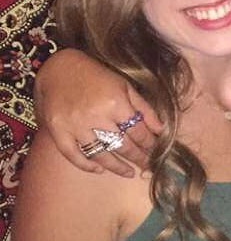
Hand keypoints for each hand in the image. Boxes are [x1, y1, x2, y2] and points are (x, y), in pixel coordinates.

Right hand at [34, 49, 162, 176]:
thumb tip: (161, 130)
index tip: (157, 153)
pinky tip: (100, 170)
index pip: (138, 132)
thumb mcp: (125, 86)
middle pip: (123, 145)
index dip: (150, 144)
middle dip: (139, 158)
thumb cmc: (97, 76)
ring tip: (129, 172)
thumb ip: (144, 109)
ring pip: (100, 154)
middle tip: (148, 166)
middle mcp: (96, 116)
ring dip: (117, 167)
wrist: (58, 68)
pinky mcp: (57, 131)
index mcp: (116, 103)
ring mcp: (75, 125)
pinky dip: (86, 165)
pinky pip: (73, 155)